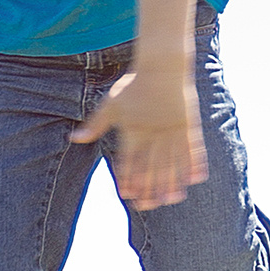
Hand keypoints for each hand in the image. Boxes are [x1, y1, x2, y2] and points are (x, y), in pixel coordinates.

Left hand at [74, 62, 204, 207]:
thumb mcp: (111, 103)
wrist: (162, 65)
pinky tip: (195, 178)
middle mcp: (154, 132)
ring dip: (173, 182)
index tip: (127, 194)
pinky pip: (193, 149)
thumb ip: (95, 124)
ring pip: (173, 162)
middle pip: (152, 166)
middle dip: (150, 188)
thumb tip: (74, 139)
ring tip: (173, 199)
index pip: (129, 160)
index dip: (127, 178)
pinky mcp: (188, 125)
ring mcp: (173, 129)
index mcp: (134, 129)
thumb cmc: (135, 84)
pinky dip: (194, 164)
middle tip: (148, 205)